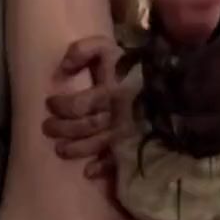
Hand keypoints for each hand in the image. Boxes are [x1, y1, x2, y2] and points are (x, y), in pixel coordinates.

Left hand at [42, 35, 127, 178]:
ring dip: (75, 149)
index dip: (60, 106)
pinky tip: (88, 171)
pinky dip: (101, 167)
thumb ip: (84, 50)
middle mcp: (116, 114)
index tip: (49, 103)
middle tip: (47, 128)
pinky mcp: (134, 143)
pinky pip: (117, 160)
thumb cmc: (134, 66)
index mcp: (110, 91)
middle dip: (62, 129)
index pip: (78, 105)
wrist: (172, 84)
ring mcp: (125, 132)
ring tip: (60, 149)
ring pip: (95, 144)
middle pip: (84, 127)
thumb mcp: (109, 48)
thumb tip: (62, 68)